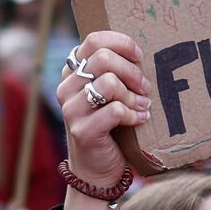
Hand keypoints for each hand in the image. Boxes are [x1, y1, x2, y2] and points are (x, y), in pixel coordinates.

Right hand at [56, 31, 149, 186]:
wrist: (96, 168)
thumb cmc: (109, 125)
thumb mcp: (108, 93)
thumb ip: (113, 72)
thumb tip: (141, 54)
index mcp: (71, 72)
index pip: (93, 40)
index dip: (121, 43)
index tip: (139, 56)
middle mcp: (66, 88)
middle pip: (103, 58)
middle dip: (132, 71)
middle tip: (144, 87)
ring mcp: (71, 109)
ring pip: (109, 83)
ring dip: (133, 95)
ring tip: (142, 105)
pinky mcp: (82, 130)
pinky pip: (114, 111)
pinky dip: (133, 115)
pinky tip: (139, 120)